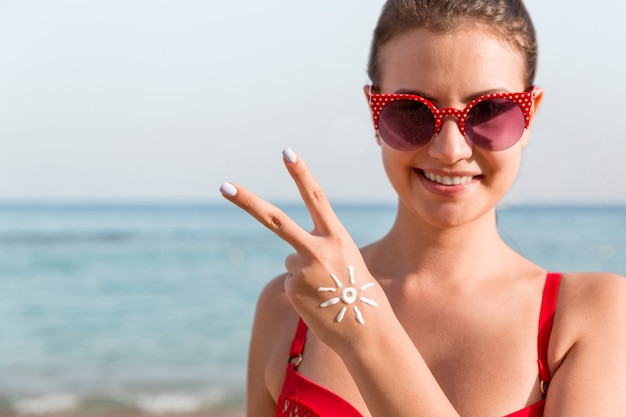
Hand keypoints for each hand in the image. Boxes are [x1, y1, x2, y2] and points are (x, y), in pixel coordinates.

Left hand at [219, 148, 391, 351]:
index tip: (286, 152)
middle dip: (248, 201)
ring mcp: (302, 270)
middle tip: (224, 186)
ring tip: (326, 289)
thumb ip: (320, 250)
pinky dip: (302, 291)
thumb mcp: (348, 262)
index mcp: (338, 236)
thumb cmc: (361, 294)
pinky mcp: (292, 290)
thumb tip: (288, 259)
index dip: (301, 174)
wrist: (368, 331)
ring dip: (304, 272)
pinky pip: (292, 283)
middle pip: (275, 220)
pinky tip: (319, 302)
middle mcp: (317, 249)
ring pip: (291, 260)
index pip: (316, 197)